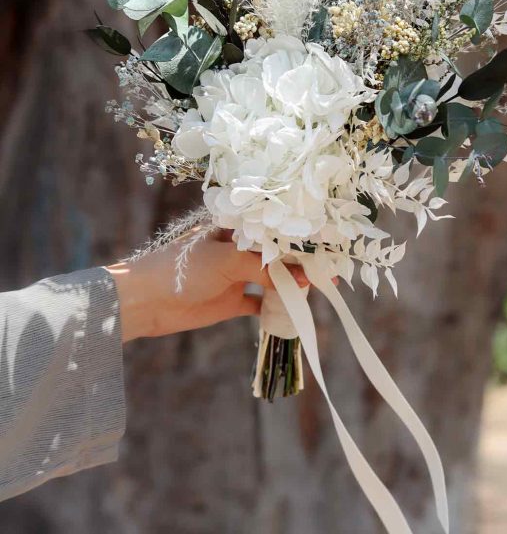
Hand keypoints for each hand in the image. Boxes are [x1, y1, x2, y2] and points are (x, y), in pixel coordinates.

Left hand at [106, 231, 307, 341]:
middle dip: (300, 262)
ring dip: (291, 284)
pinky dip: (276, 307)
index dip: (298, 236)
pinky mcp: (230, 301)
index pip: (273, 228)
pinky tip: (294, 309)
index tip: (324, 243)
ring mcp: (235, 275)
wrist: (145, 301)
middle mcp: (237, 249)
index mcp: (234, 228)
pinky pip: (260, 303)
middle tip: (329, 269)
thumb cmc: (182, 268)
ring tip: (317, 287)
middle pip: (276, 254)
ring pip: (271, 278)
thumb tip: (301, 281)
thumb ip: (264, 269)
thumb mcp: (227, 261)